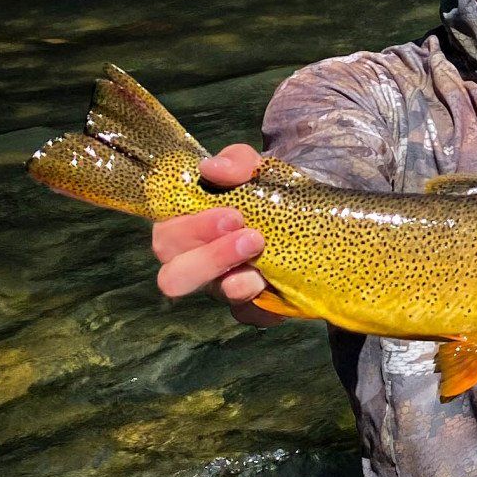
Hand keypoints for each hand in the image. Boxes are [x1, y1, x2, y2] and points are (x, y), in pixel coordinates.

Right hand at [150, 144, 281, 325]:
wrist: (311, 221)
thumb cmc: (265, 193)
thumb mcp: (255, 170)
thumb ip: (235, 162)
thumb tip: (211, 168)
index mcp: (186, 228)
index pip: (165, 237)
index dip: (190, 229)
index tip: (232, 214)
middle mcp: (195, 262)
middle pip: (173, 275)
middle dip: (211, 257)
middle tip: (252, 237)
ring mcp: (221, 287)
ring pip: (211, 295)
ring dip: (237, 280)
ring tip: (266, 256)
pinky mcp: (250, 307)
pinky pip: (248, 314)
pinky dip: (264, 302)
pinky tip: (278, 284)